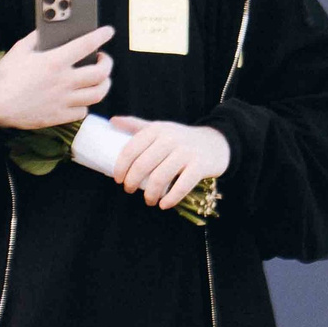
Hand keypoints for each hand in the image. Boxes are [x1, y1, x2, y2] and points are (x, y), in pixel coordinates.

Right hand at [0, 26, 114, 128]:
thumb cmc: (5, 76)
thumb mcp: (20, 49)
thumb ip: (38, 37)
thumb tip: (51, 30)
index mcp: (54, 62)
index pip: (87, 45)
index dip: (101, 36)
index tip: (108, 32)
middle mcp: (63, 82)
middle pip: (101, 73)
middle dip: (107, 63)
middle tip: (102, 59)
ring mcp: (63, 101)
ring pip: (98, 94)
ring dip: (104, 84)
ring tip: (99, 78)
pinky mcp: (59, 116)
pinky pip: (83, 111)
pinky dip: (85, 103)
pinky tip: (80, 96)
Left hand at [108, 116, 229, 210]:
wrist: (215, 143)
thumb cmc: (181, 139)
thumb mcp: (160, 129)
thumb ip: (137, 126)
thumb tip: (112, 121)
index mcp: (156, 129)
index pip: (130, 149)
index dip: (120, 167)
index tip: (118, 179)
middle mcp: (170, 139)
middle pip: (142, 165)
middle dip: (132, 182)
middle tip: (129, 190)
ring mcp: (186, 152)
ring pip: (160, 178)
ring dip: (150, 194)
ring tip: (149, 200)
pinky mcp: (199, 166)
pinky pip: (181, 186)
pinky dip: (170, 199)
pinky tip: (164, 205)